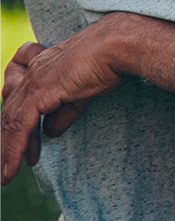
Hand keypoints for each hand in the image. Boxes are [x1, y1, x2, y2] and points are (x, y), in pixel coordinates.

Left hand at [1, 17, 127, 184]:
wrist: (117, 46)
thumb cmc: (109, 61)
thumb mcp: (84, 92)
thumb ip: (64, 112)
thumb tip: (51, 132)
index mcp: (42, 65)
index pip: (18, 93)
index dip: (18, 119)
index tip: (29, 141)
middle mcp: (33, 71)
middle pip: (9, 110)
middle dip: (7, 140)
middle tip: (8, 165)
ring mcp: (33, 80)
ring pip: (10, 121)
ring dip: (7, 150)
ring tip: (7, 174)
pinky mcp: (39, 91)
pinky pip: (21, 125)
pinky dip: (15, 148)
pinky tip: (16, 165)